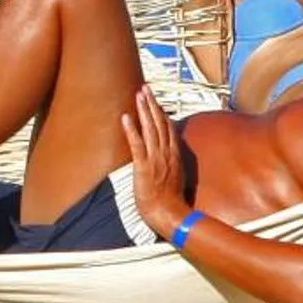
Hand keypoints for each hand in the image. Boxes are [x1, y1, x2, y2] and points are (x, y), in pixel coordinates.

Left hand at [120, 85, 191, 239]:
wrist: (169, 214)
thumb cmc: (170, 201)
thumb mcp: (177, 178)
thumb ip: (173, 165)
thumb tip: (170, 158)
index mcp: (174, 155)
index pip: (168, 128)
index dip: (161, 112)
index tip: (155, 100)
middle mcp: (166, 153)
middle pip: (159, 123)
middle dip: (152, 104)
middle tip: (145, 88)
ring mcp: (156, 158)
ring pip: (150, 128)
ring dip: (144, 110)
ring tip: (138, 95)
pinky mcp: (144, 166)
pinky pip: (137, 144)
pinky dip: (131, 130)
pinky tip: (126, 117)